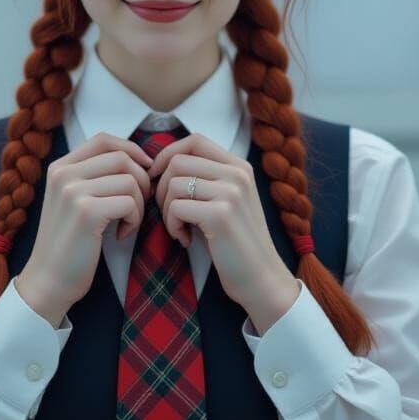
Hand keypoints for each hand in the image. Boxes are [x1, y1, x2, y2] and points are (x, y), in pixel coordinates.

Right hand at [18, 132, 153, 321]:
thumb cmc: (69, 243)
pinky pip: (130, 202)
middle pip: (121, 158)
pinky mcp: (86, 212)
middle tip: (137, 206)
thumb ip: (95, 176)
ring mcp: (73, 191)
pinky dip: (134, 220)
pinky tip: (121, 234)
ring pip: (130, 180)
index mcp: (59, 167)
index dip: (131, 149)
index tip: (145, 169)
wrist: (48, 281)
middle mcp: (63, 174)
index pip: (104, 139)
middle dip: (141, 181)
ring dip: (139, 204)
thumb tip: (140, 160)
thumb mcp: (74, 200)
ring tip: (126, 223)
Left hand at [148, 133, 295, 314]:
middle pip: (178, 161)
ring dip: (166, 210)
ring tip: (179, 229)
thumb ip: (206, 178)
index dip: (168, 153)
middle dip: (162, 188)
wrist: (261, 279)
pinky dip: (171, 225)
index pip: (195, 140)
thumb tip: (162, 163)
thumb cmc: (236, 242)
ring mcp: (230, 192)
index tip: (157, 176)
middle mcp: (237, 174)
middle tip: (171, 214)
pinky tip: (185, 239)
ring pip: (173, 184)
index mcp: (239, 167)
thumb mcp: (228, 201)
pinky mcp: (220, 215)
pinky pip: (176, 207)